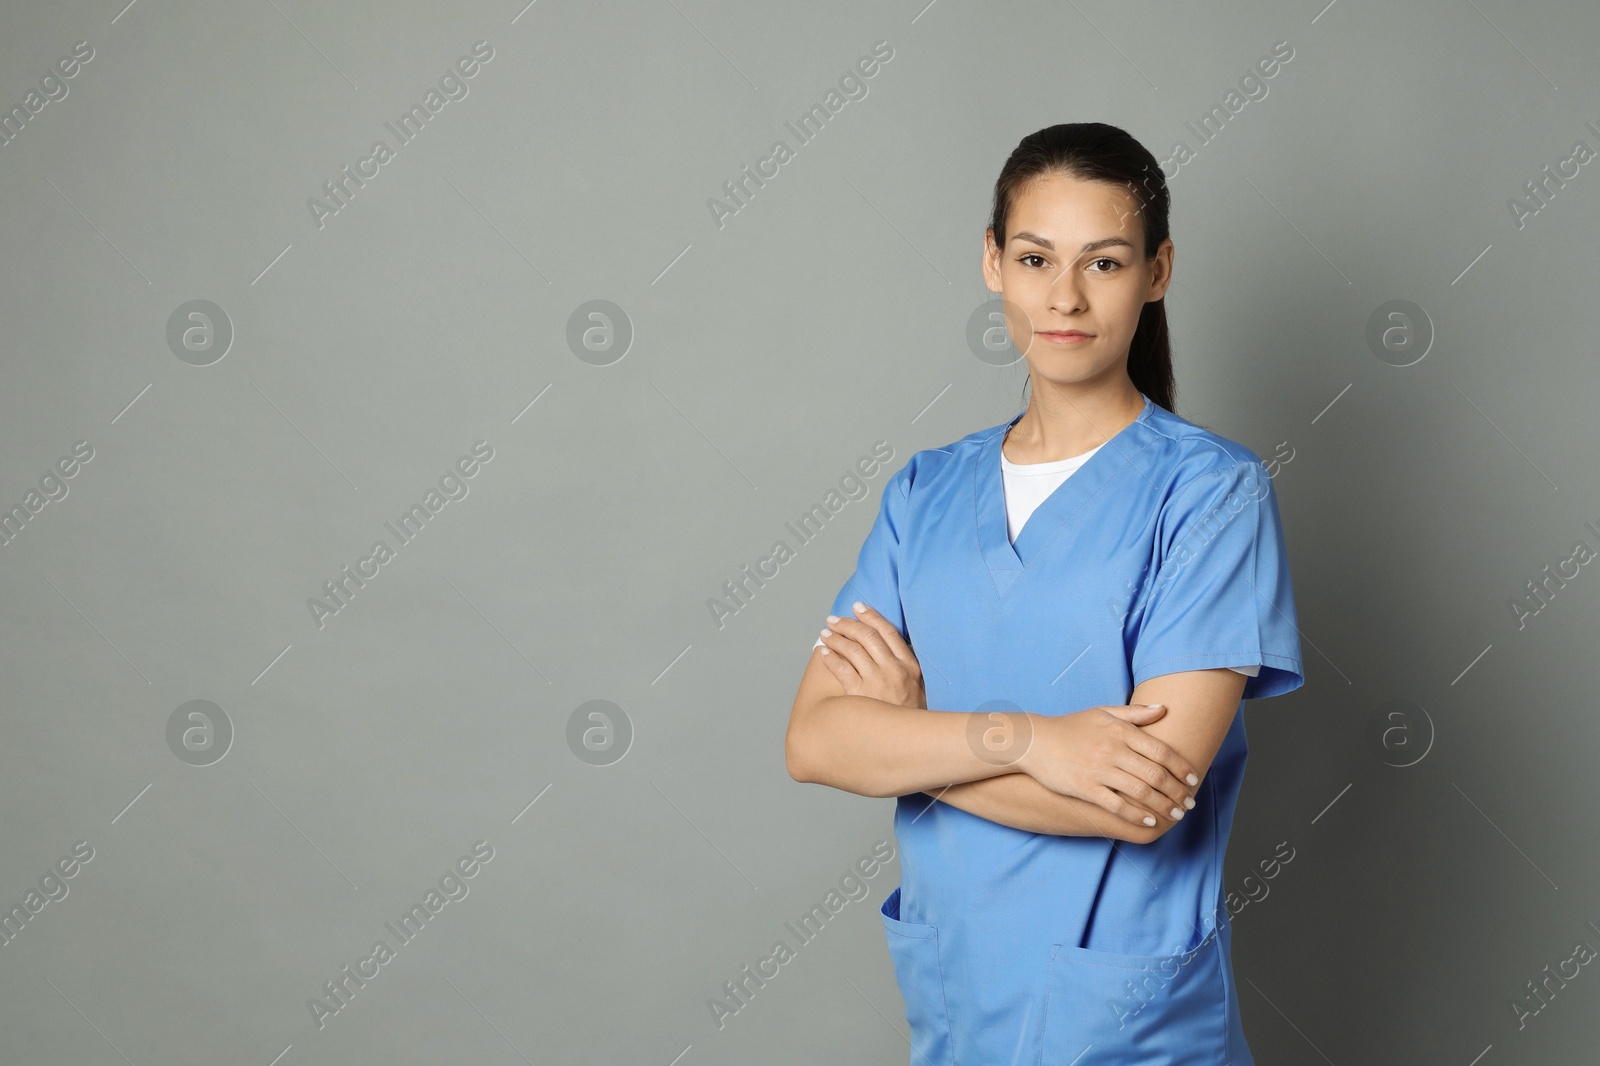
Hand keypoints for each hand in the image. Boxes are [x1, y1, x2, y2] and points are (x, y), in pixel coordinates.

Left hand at [817, 602, 925, 709]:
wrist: (910, 743)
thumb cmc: (912, 717)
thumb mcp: (919, 689)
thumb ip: (907, 669)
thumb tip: (889, 650)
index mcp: (910, 666)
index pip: (888, 632)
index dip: (871, 616)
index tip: (858, 607)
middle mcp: (894, 670)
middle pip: (867, 636)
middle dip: (848, 624)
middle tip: (834, 620)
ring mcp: (877, 682)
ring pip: (852, 649)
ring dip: (836, 638)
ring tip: (825, 634)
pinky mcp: (861, 695)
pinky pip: (841, 669)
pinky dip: (831, 658)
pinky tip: (824, 653)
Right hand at [1016, 704, 1199, 831]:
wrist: (1034, 741)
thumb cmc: (1070, 726)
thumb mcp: (1102, 713)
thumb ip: (1134, 713)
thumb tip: (1163, 709)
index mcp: (1120, 731)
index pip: (1161, 751)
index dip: (1181, 768)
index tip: (1193, 779)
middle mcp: (1113, 750)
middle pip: (1155, 774)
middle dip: (1177, 791)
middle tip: (1189, 803)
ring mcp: (1099, 770)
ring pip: (1141, 791)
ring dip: (1163, 806)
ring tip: (1176, 815)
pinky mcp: (1085, 788)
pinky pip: (1117, 805)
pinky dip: (1136, 814)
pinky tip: (1150, 821)